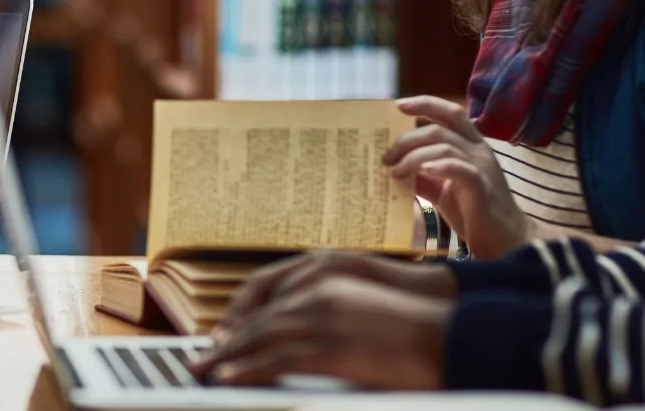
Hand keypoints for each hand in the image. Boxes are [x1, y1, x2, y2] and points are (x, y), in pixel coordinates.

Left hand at [194, 276, 450, 389]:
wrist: (450, 326)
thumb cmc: (411, 318)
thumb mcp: (359, 299)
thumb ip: (327, 305)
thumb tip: (302, 329)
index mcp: (322, 273)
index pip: (264, 290)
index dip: (238, 315)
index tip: (221, 335)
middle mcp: (315, 289)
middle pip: (257, 316)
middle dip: (226, 340)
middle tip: (201, 358)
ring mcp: (322, 316)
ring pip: (260, 337)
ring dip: (228, 356)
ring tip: (204, 371)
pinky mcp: (330, 346)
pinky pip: (278, 359)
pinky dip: (248, 369)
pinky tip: (229, 378)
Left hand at [383, 96, 531, 259]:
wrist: (504, 238)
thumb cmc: (471, 209)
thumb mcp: (440, 188)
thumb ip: (422, 174)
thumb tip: (392, 167)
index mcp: (471, 145)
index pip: (450, 113)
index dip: (425, 104)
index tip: (398, 105)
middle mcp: (478, 150)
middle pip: (439, 129)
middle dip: (407, 139)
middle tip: (386, 157)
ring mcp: (482, 167)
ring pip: (445, 146)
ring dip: (413, 156)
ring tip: (395, 171)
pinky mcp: (482, 188)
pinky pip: (461, 169)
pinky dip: (439, 166)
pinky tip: (423, 170)